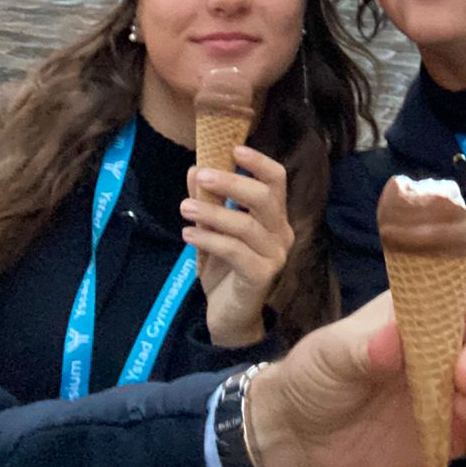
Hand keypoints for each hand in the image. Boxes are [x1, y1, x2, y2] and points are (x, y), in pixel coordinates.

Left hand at [185, 146, 292, 347]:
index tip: (233, 148)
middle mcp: (281, 233)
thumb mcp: (212, 230)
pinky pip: (234, 251)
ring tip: (184, 208)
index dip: (258, 162)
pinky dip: (209, 239)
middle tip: (202, 175)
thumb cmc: (225, 271)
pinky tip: (188, 234)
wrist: (229, 318)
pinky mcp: (262, 276)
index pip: (277, 180)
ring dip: (212, 212)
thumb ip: (207, 200)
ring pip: (246, 225)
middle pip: (264, 197)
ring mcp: (275, 256)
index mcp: (274, 217)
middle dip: (231, 182)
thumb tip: (196, 168)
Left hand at [245, 245, 465, 466]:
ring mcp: (461, 388)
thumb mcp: (331, 355)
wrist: (303, 437)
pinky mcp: (463, 434)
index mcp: (425, 306)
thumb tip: (396, 337)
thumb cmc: (318, 375)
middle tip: (461, 378)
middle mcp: (453, 341)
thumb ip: (364, 346)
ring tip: (462, 411)